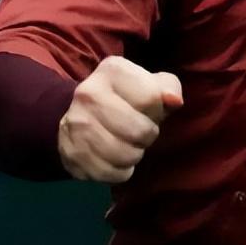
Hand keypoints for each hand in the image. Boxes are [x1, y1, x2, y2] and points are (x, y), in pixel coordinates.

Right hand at [58, 56, 183, 182]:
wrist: (75, 116)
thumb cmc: (124, 99)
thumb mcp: (149, 84)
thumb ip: (167, 87)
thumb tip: (174, 101)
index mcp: (112, 70)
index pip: (151, 99)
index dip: (157, 110)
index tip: (148, 110)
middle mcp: (88, 93)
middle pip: (140, 131)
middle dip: (147, 135)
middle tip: (139, 132)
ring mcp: (75, 125)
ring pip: (125, 155)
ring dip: (134, 155)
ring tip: (127, 145)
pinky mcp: (71, 154)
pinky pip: (111, 174)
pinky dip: (120, 172)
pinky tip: (114, 159)